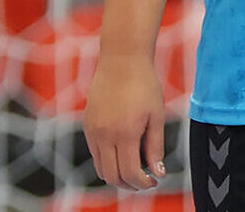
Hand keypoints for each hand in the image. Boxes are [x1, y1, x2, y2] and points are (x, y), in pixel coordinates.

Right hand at [82, 55, 168, 190]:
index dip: (142, 183)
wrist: (121, 61)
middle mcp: (104, 136)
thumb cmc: (145, 85)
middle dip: (128, 184)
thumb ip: (155, 146)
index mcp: (124, 134)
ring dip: (116, 174)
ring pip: (100, 167)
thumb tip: (158, 172)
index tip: (154, 181)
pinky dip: (108, 160)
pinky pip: (95, 152)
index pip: (129, 173)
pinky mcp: (87, 125)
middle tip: (145, 181)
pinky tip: (123, 152)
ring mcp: (92, 131)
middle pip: (111, 176)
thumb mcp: (156, 115)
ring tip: (135, 168)